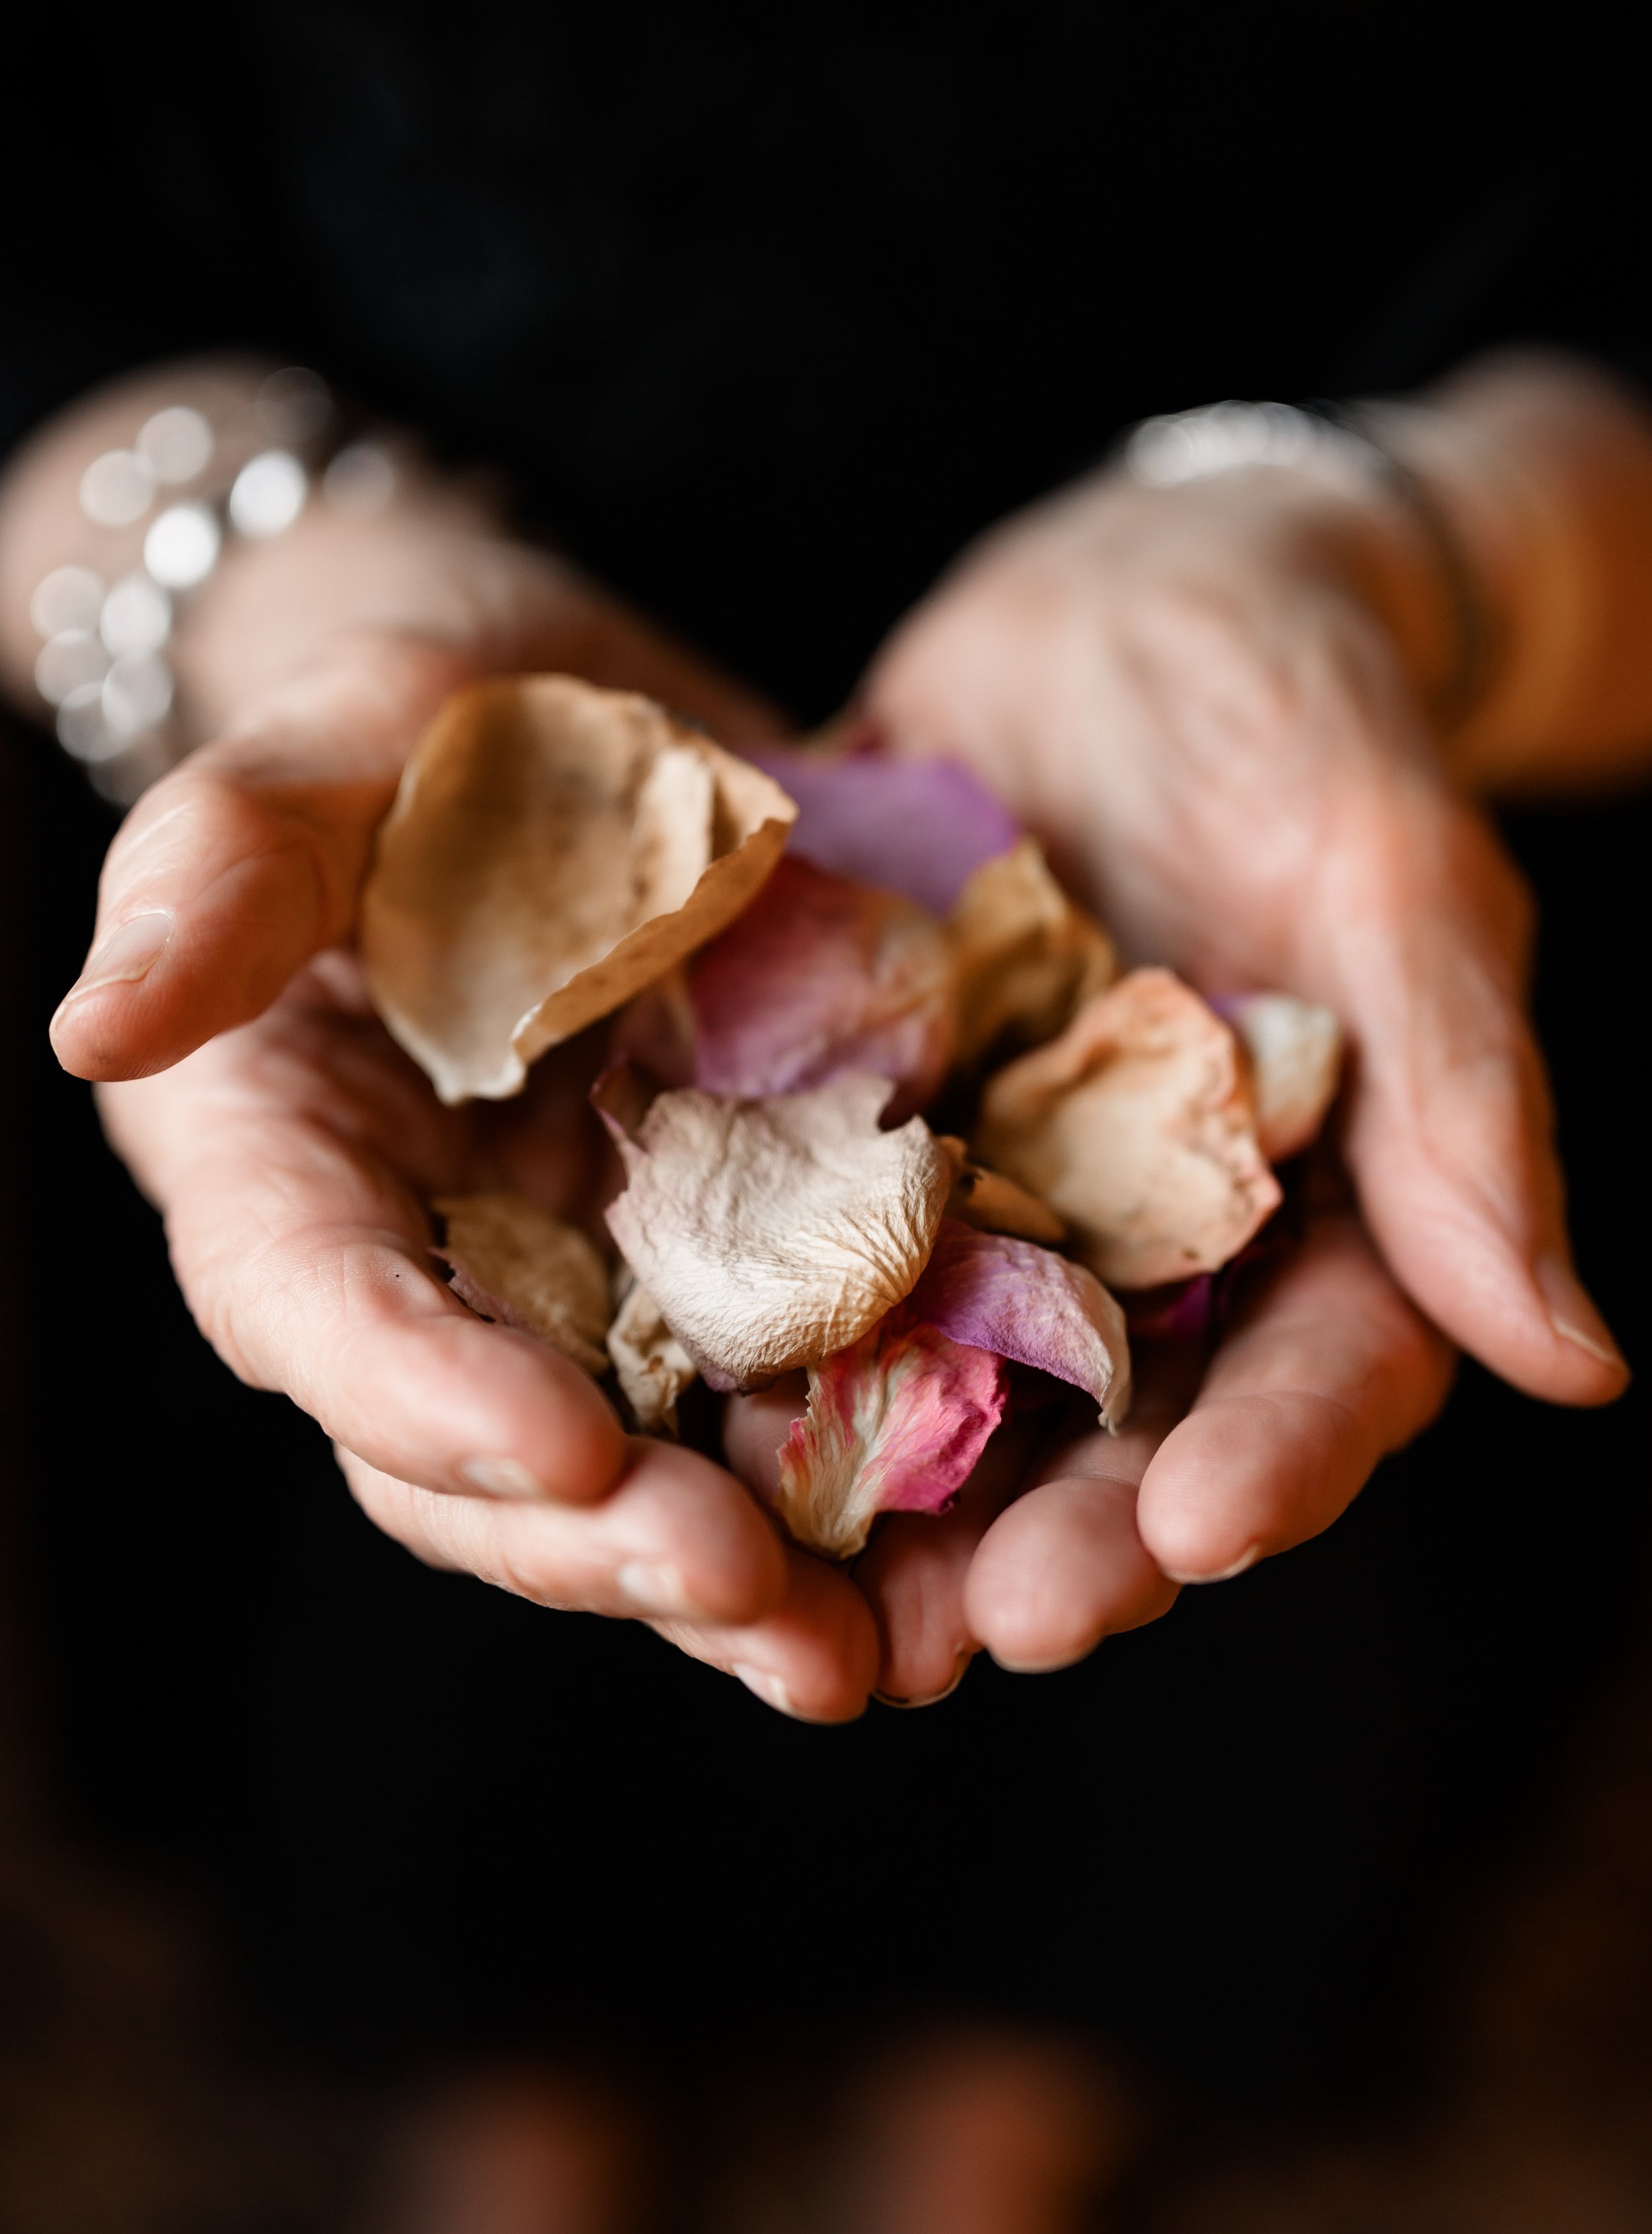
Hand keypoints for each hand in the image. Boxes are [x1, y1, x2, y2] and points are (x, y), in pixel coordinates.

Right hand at [34, 425, 875, 1721]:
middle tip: (747, 1597)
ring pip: (633, 1483)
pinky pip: (783, 1407)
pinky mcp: (733, 1276)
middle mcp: (432, 1268)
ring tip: (863, 1653)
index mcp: (292, 1160)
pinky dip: (859, 1491)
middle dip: (604, 1545)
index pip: (320, 1307)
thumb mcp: (337, 734)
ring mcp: (587, 1292)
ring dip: (735, 1584)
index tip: (563, 1451)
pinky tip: (969, 1545)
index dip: (423, 1396)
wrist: (598, 725)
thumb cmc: (438, 711)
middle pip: (478, 1461)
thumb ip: (221, 861)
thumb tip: (92, 1023)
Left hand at [839, 429, 1627, 1689]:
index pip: (1315, 1370)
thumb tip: (1581, 1358)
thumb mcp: (1392, 876)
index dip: (1269, 1460)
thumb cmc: (1303, 709)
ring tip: (803, 1603)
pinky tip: (663, 1404)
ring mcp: (990, 1188)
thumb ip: (1461, 1106)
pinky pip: (791, 1240)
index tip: (1204, 1532)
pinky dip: (735, 1331)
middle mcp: (1143, 1234)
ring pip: (941, 1382)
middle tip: (976, 1635)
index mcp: (1312, 1207)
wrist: (1132, 598)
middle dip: (1055, 1538)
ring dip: (879, 1504)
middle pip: (1115, 1427)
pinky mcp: (854, 1121)